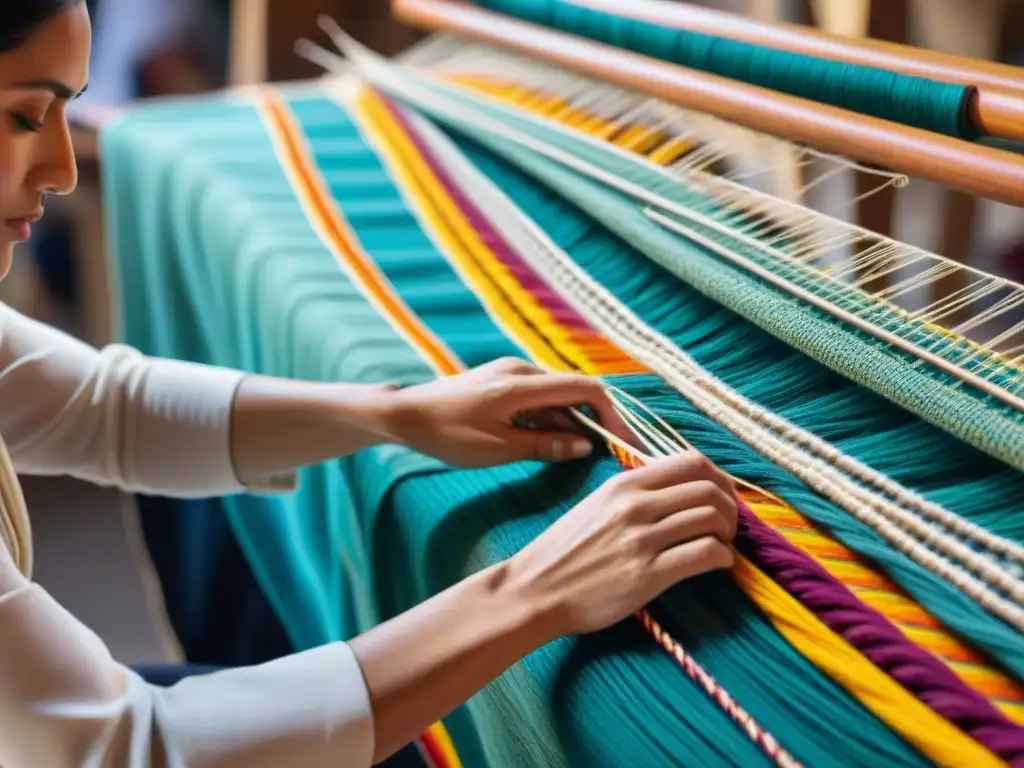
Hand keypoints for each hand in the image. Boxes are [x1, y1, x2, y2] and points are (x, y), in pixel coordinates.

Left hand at [383, 357, 636, 467]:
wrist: (405, 415)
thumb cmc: (446, 434)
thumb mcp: (497, 448)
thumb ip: (544, 445)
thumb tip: (586, 447)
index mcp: (521, 384)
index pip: (584, 389)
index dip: (611, 415)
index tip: (623, 442)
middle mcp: (522, 370)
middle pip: (575, 391)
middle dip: (597, 421)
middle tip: (612, 454)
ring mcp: (512, 373)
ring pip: (559, 396)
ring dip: (575, 422)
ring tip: (586, 455)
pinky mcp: (504, 382)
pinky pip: (541, 397)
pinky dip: (554, 418)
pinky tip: (554, 442)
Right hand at [504, 453, 736, 635]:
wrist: (534, 590)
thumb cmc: (565, 551)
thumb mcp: (597, 505)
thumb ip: (635, 494)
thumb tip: (681, 492)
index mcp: (623, 483)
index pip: (692, 462)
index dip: (719, 478)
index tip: (722, 497)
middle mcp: (634, 504)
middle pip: (710, 489)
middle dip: (730, 508)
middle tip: (728, 526)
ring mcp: (641, 539)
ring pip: (711, 519)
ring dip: (728, 533)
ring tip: (721, 546)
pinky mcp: (647, 575)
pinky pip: (704, 554)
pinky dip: (722, 558)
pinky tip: (717, 564)